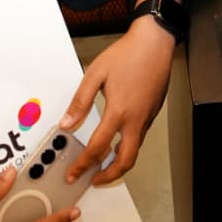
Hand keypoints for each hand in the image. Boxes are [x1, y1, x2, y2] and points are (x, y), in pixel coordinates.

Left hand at [58, 15, 176, 185]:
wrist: (155, 42)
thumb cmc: (126, 54)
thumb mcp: (95, 74)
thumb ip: (80, 101)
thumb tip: (67, 123)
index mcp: (119, 111)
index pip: (98, 147)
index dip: (83, 165)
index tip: (73, 173)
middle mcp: (136, 119)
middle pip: (125, 161)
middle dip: (109, 176)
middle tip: (94, 180)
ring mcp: (147, 117)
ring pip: (135, 150)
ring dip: (119, 163)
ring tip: (104, 165)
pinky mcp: (153, 112)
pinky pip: (140, 137)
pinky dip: (128, 147)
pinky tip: (118, 141)